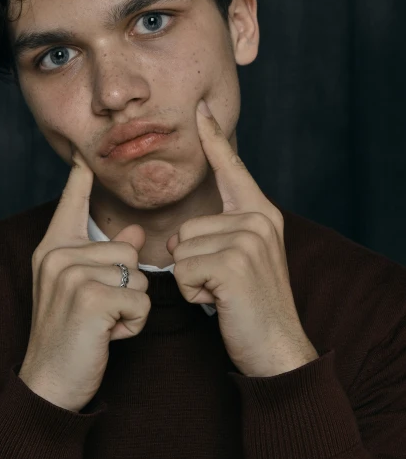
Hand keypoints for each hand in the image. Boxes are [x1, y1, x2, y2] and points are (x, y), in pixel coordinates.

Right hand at [19, 149, 150, 411]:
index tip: (84, 153)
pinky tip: (108, 336)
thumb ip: (105, 256)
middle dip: (128, 286)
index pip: (70, 203)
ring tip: (103, 324)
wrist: (50, 382)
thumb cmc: (70, 335)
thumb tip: (134, 231)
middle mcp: (58, 255)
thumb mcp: (83, 290)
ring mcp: (71, 274)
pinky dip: (134, 323)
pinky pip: (140, 299)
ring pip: (138, 274)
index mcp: (54, 248)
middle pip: (129, 249)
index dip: (80, 178)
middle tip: (100, 313)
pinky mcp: (90, 298)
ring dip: (132, 306)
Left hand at [166, 99, 318, 377]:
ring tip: (223, 294)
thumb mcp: (242, 261)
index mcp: (261, 214)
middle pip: (188, 226)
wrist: (277, 349)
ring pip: (183, 248)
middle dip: (192, 262)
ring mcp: (249, 239)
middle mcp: (259, 219)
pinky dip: (192, 292)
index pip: (232, 169)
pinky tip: (219, 302)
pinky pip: (183, 268)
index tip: (201, 110)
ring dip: (192, 279)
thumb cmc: (250, 307)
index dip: (214, 139)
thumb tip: (181, 232)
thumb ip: (222, 235)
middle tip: (223, 286)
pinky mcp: (234, 262)